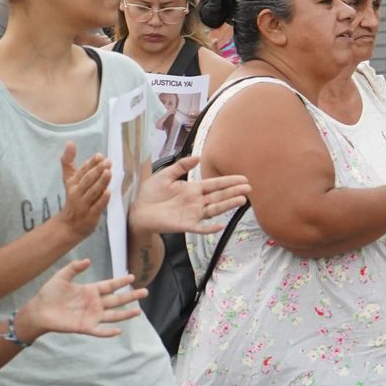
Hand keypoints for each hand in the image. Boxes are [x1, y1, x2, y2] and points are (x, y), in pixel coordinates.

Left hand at [12, 258, 145, 343]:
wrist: (38, 311)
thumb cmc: (48, 294)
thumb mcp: (61, 277)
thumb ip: (74, 268)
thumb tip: (88, 260)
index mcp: (91, 290)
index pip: (110, 285)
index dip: (121, 282)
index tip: (132, 277)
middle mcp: (94, 303)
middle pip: (117, 300)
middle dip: (131, 296)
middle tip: (145, 292)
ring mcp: (91, 316)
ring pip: (113, 315)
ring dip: (126, 314)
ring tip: (139, 311)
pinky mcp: (85, 327)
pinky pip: (99, 331)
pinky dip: (108, 332)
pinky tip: (118, 331)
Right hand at [58, 142, 110, 240]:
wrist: (69, 224)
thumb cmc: (74, 198)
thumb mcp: (69, 180)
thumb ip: (68, 162)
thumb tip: (70, 142)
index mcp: (73, 183)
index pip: (82, 171)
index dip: (91, 164)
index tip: (99, 156)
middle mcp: (77, 192)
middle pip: (87, 180)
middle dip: (97, 170)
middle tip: (107, 162)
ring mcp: (83, 204)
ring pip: (92, 192)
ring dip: (101, 182)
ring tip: (109, 172)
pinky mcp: (90, 215)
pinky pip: (97, 206)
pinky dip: (102, 200)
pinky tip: (109, 192)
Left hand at [129, 157, 251, 235]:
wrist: (137, 210)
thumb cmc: (150, 193)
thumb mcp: (165, 175)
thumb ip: (181, 166)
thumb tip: (197, 157)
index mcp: (193, 189)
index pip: (215, 184)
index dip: (229, 181)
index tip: (243, 179)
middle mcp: (196, 201)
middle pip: (219, 196)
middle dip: (234, 192)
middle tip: (248, 188)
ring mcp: (192, 214)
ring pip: (214, 209)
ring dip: (228, 205)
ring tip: (242, 200)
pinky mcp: (185, 225)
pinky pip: (200, 228)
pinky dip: (210, 228)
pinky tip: (221, 226)